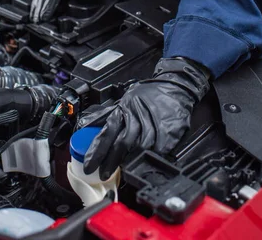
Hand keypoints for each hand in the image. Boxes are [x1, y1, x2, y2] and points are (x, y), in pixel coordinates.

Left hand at [79, 58, 209, 180]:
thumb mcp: (124, 99)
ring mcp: (153, 124)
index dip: (97, 150)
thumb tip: (87, 125)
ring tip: (123, 171)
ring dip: (130, 162)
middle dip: (111, 162)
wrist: (174, 87)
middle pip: (122, 143)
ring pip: (140, 148)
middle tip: (104, 174)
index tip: (89, 165)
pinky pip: (157, 149)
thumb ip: (106, 115)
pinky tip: (144, 163)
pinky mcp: (168, 132)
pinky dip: (150, 158)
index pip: (107, 132)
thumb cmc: (148, 94)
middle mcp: (137, 117)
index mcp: (124, 109)